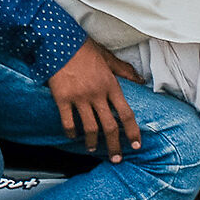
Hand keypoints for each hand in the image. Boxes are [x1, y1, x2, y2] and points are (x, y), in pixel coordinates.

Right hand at [48, 40, 142, 154]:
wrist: (59, 41)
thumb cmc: (84, 49)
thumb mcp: (108, 58)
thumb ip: (124, 71)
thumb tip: (140, 81)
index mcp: (111, 85)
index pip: (126, 114)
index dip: (133, 132)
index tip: (136, 145)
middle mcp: (97, 94)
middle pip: (109, 126)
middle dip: (114, 145)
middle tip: (116, 158)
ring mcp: (79, 98)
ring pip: (90, 128)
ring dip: (92, 142)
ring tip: (92, 149)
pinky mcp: (62, 98)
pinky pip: (68, 122)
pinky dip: (71, 133)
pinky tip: (73, 137)